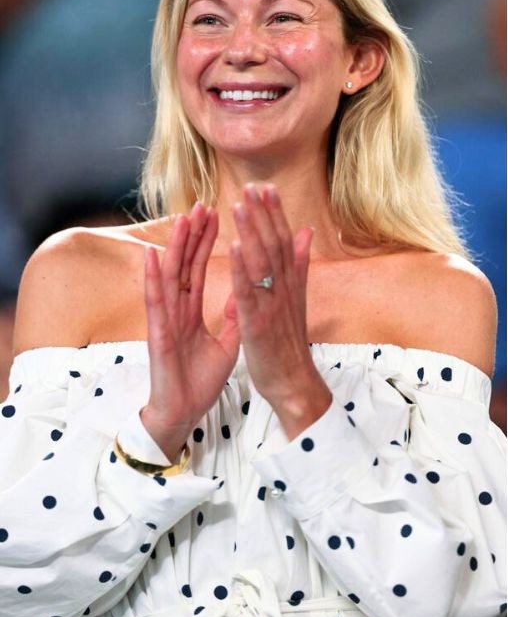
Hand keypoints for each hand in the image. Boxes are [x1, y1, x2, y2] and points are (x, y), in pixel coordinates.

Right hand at [142, 204, 239, 458]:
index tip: (217, 213)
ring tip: (182, 219)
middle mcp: (177, 310)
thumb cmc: (200, 379)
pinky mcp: (159, 335)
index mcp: (192, 310)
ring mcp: (166, 320)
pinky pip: (155, 303)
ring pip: (170, 276)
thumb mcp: (227, 342)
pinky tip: (152, 256)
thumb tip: (246, 291)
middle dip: (192, 235)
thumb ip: (233, 316)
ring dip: (174, 247)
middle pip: (185, 265)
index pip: (200, 268)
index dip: (207, 242)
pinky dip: (153, 279)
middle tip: (201, 204)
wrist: (186, 412)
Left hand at [229, 185, 329, 437]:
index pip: (284, 241)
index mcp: (291, 284)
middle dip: (265, 214)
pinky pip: (249, 291)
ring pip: (263, 263)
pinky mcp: (257, 323)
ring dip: (253, 231)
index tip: (267, 187)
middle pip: (276, 245)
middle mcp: (285, 290)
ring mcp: (272, 305)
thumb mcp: (296, 301)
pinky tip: (235, 246)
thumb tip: (307, 232)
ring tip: (242, 204)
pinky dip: (243, 267)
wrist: (293, 383)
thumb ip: (300, 265)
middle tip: (255, 184)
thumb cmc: (289, 345)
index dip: (275, 214)